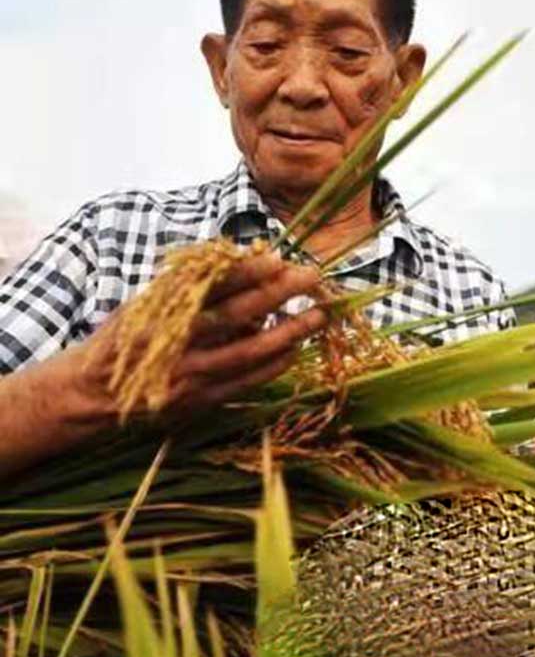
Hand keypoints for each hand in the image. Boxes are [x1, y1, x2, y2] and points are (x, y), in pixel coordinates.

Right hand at [77, 251, 325, 417]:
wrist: (95, 392)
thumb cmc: (125, 337)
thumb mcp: (147, 301)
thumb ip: (187, 285)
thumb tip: (239, 263)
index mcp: (161, 310)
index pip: (210, 285)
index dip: (246, 271)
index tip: (277, 257)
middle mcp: (177, 341)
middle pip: (236, 314)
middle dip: (277, 293)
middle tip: (311, 277)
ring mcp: (190, 374)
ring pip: (248, 351)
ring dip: (287, 332)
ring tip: (318, 315)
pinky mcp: (200, 400)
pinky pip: (246, 381)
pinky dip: (273, 366)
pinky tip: (295, 350)